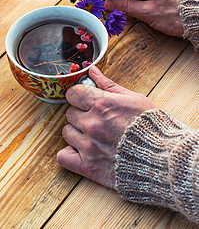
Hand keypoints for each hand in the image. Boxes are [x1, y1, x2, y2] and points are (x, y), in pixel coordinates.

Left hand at [57, 66, 154, 187]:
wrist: (162, 158)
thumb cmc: (150, 125)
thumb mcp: (133, 99)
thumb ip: (108, 85)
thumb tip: (92, 71)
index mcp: (102, 104)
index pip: (72, 93)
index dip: (79, 95)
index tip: (85, 100)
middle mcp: (92, 124)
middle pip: (70, 113)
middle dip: (81, 114)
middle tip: (95, 119)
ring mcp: (88, 146)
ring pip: (66, 132)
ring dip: (77, 133)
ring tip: (93, 136)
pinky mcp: (88, 167)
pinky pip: (63, 157)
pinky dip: (69, 154)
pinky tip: (81, 151)